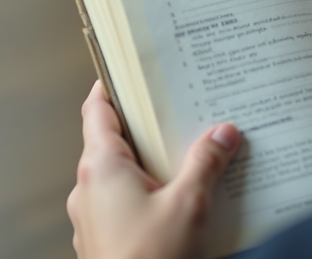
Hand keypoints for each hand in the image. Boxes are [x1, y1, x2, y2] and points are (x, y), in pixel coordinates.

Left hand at [67, 80, 240, 258]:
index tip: (129, 70)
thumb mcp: (190, 204)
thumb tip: (222, 133)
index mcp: (102, 166)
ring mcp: (92, 217)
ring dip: (147, 164)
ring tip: (186, 157)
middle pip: (111, 141)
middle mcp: (89, 187)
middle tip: (176, 111)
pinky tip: (177, 201)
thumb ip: (206, 163)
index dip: (112, 86)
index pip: (97, 110)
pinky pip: (123, 204)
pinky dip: (145, 194)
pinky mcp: (104, 240)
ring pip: (118, 175)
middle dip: (145, 127)